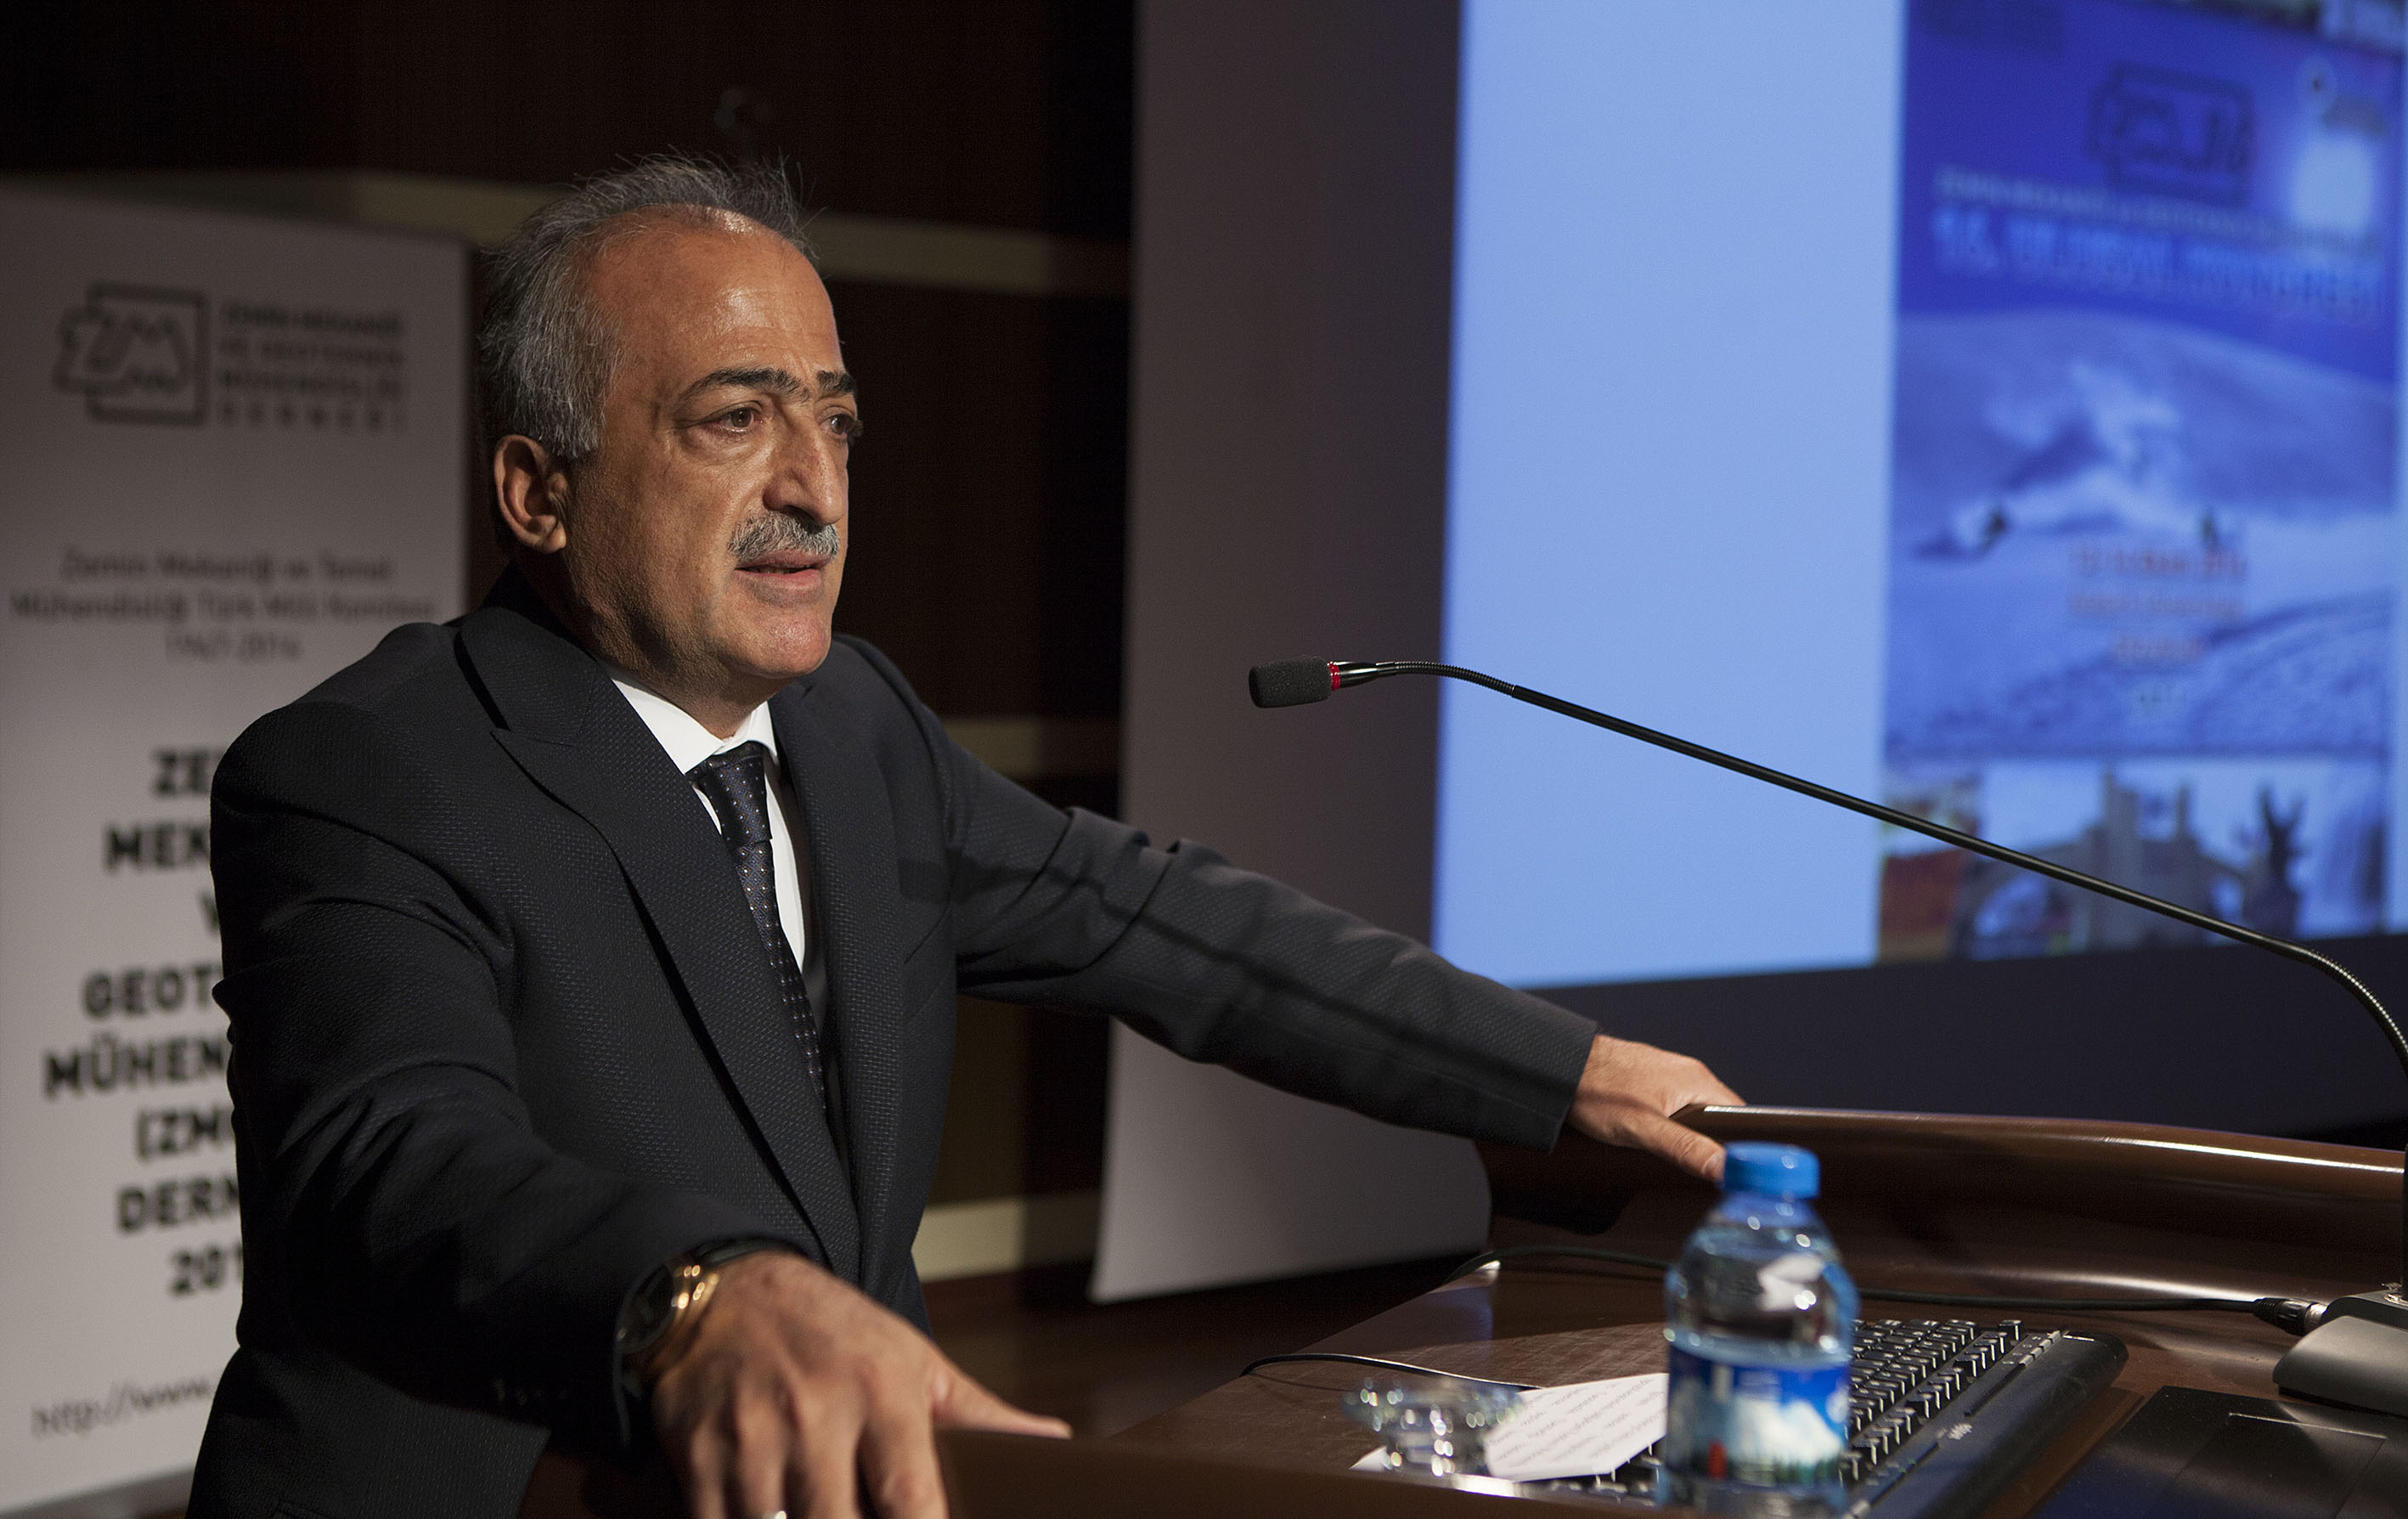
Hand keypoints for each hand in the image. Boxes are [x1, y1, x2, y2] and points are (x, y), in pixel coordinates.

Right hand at [647, 1251, 1068, 1518]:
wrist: (724, 1291)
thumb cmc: (835, 1334)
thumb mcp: (911, 1360)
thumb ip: (978, 1414)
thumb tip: (1055, 1441)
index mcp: (881, 1392)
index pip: (910, 1499)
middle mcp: (816, 1414)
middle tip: (862, 1518)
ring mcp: (751, 1439)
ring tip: (818, 1510)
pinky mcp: (696, 1457)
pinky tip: (765, 1513)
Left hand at [1566, 1034, 1742, 1181]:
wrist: (1560, 1067)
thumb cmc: (1596, 1090)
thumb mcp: (1644, 1129)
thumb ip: (1686, 1147)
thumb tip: (1724, 1166)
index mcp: (1696, 1080)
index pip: (1740, 1116)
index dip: (1739, 1145)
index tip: (1735, 1167)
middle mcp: (1688, 1073)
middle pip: (1718, 1115)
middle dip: (1710, 1141)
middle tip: (1693, 1162)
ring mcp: (1669, 1073)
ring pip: (1695, 1110)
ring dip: (1688, 1131)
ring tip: (1667, 1145)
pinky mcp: (1652, 1077)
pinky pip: (1675, 1103)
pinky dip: (1670, 1120)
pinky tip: (1652, 1130)